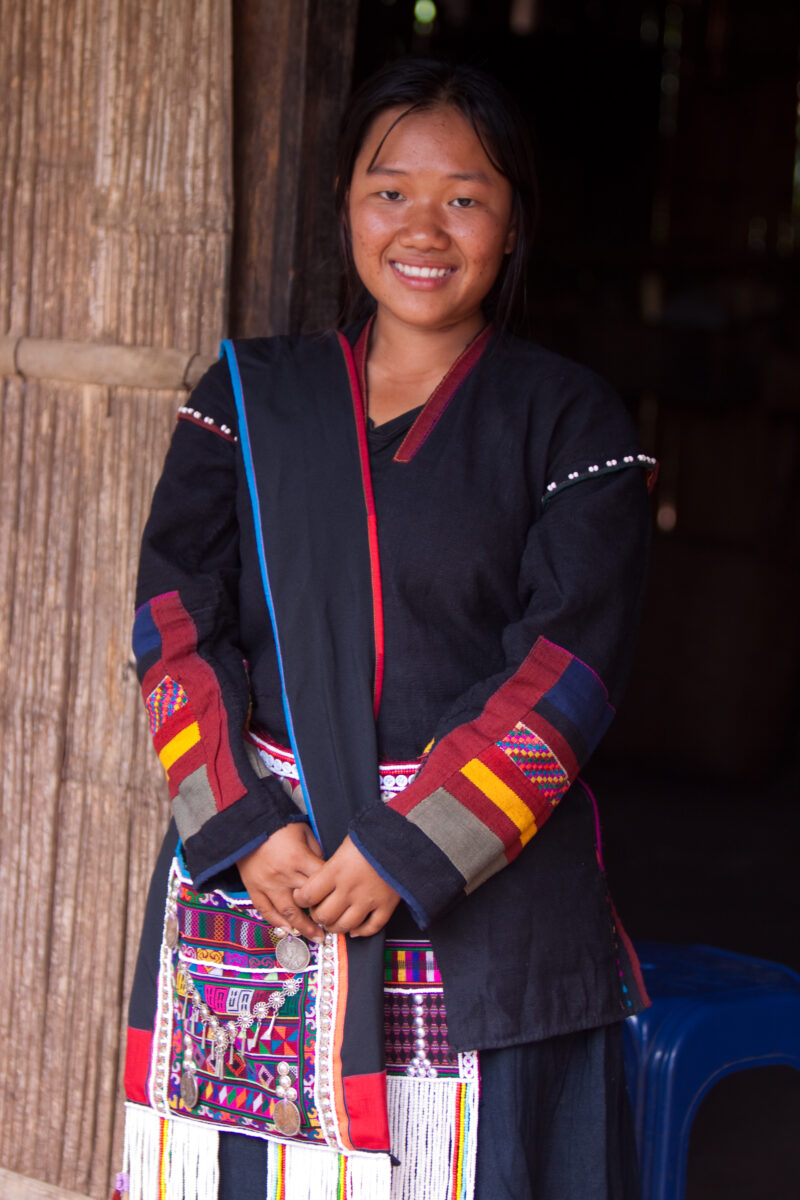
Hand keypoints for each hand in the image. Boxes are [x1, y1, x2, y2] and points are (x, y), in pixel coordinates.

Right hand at [237, 823, 325, 942]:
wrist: (247, 826)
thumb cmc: (279, 826)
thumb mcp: (304, 832)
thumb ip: (316, 852)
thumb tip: (326, 872)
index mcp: (298, 858)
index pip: (321, 881)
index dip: (333, 892)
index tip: (341, 901)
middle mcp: (284, 875)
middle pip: (307, 902)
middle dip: (322, 916)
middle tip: (333, 928)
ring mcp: (268, 884)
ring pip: (288, 912)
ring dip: (303, 927)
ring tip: (315, 937)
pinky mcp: (254, 889)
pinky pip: (265, 911)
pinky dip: (277, 923)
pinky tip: (288, 931)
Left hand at [292, 835, 399, 936]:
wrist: (403, 840)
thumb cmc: (373, 837)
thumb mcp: (345, 844)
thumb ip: (331, 864)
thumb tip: (318, 877)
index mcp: (336, 871)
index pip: (308, 895)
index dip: (301, 898)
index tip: (302, 896)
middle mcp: (349, 889)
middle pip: (323, 916)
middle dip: (318, 916)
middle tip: (319, 910)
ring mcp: (368, 900)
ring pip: (344, 927)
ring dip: (336, 927)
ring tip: (335, 920)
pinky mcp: (386, 906)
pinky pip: (370, 928)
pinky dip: (361, 932)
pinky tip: (355, 928)